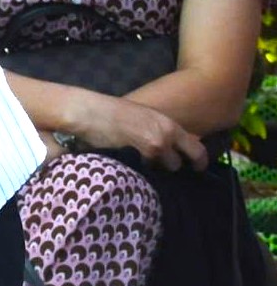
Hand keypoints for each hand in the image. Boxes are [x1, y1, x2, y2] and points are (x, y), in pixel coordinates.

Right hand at [63, 89, 208, 170]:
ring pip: (163, 170)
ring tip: (141, 167)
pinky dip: (141, 173)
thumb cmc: (110, 112)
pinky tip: (130, 168)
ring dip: (154, 171)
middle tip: (161, 168)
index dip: (198, 162)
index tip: (196, 169)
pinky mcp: (137, 156)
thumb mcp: (142, 117)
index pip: (197, 149)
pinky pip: (147, 173)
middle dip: (171, 168)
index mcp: (168, 125)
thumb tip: (172, 147)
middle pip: (179, 164)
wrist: (87, 111)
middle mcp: (166, 136)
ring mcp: (153, 146)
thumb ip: (159, 131)